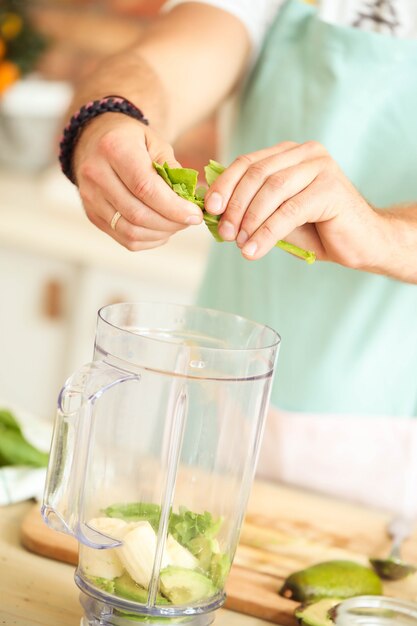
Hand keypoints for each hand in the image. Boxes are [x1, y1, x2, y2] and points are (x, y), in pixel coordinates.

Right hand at [73, 114, 202, 250]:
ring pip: (130, 231)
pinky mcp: (92, 214)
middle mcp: (96, 173)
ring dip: (160, 234)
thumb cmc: (132, 140)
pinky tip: (161, 230)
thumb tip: (190, 202)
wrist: (96, 139)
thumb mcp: (157, 143)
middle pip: (137, 214)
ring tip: (176, 225)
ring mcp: (90, 197)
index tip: (195, 215)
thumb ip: (174, 171)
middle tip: (189, 221)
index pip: (145, 188)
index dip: (173, 207)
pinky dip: (149, 240)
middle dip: (170, 223)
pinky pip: (124, 239)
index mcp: (114, 148)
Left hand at [204, 141, 386, 269]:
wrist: (362, 244)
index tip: (209, 209)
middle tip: (223, 232)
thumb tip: (212, 211)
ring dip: (249, 220)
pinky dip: (266, 233)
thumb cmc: (318, 230)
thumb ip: (251, 209)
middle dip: (235, 205)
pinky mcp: (331, 188)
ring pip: (272, 190)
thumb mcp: (277, 216)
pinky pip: (289, 211)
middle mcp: (306, 153)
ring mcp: (321, 167)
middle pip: (257, 174)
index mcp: (290, 154)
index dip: (225, 184)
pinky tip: (254, 250)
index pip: (249, 162)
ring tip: (239, 244)